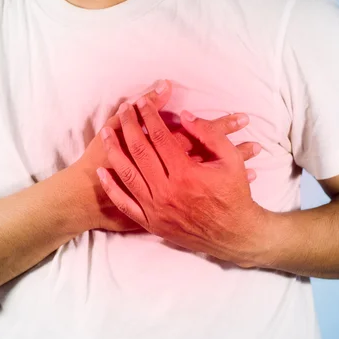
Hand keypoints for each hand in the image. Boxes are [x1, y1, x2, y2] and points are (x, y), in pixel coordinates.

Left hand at [96, 97, 266, 266]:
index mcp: (186, 173)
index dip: (149, 116)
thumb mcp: (232, 160)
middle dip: (129, 126)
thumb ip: (209, 135)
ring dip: (114, 150)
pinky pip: (125, 203)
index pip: (160, 136)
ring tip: (106, 132)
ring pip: (127, 174)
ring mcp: (156, 208)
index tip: (142, 102)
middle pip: (139, 150)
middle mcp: (166, 190)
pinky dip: (111, 187)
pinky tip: (103, 171)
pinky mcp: (151, 223)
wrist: (234, 235)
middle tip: (124, 109)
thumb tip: (184, 115)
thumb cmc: (235, 195)